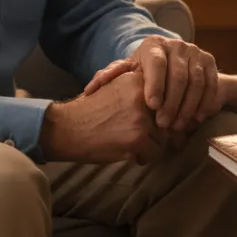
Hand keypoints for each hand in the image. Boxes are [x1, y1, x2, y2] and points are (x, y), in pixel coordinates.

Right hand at [40, 70, 163, 163]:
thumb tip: (170, 111)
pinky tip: (132, 155)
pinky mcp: (138, 137)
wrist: (66, 128)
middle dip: (158, 131)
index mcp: (137, 78)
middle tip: (143, 138)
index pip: (165, 96)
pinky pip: (155, 152)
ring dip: (152, 145)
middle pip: (167, 117)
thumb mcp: (116, 89)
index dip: (160, 113)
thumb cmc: (90, 112)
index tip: (153, 122)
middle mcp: (142, 94)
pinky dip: (145, 157)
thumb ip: (140, 95)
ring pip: (163, 137)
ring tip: (135, 147)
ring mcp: (141, 116)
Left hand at [83, 37, 219, 130]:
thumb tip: (90, 90)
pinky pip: (211, 84)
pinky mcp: (210, 61)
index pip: (156, 63)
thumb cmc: (143, 73)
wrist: (174, 64)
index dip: (155, 84)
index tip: (152, 106)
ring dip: (189, 107)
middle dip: (172, 103)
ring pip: (196, 81)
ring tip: (178, 126)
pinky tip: (197, 119)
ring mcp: (195, 52)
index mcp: (153, 44)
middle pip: (178, 75)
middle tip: (164, 125)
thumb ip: (109, 78)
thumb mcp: (127, 73)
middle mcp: (176, 44)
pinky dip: (206, 102)